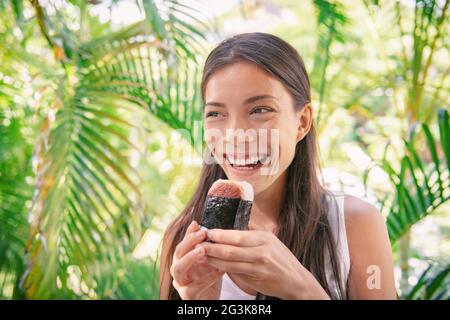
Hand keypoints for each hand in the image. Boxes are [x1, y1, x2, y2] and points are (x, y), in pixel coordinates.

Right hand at [170, 221, 224, 299]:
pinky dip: (207, 278)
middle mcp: (178, 270)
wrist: (211, 298)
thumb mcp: (209, 260)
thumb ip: (206, 247)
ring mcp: (180, 284)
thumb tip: (204, 227)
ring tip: (202, 250)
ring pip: (178, 269)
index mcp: (182, 260)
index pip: (183, 243)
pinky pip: (193, 287)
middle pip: (177, 253)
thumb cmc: (209, 278)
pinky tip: (219, 271)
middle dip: (188, 242)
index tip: (197, 224)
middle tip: (202, 234)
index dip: (188, 233)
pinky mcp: (188, 296)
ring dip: (190, 258)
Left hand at [201, 229, 329, 298]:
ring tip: (200, 253)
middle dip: (212, 245)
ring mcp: (259, 266)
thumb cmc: (281, 258)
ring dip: (212, 258)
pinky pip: (234, 272)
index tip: (207, 230)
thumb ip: (253, 233)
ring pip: (229, 262)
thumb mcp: (270, 240)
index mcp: (263, 238)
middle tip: (198, 242)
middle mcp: (262, 251)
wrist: (296, 280)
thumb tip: (235, 220)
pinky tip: (212, 264)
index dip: (220, 234)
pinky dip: (220, 268)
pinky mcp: (256, 278)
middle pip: (231, 248)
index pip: (237, 235)